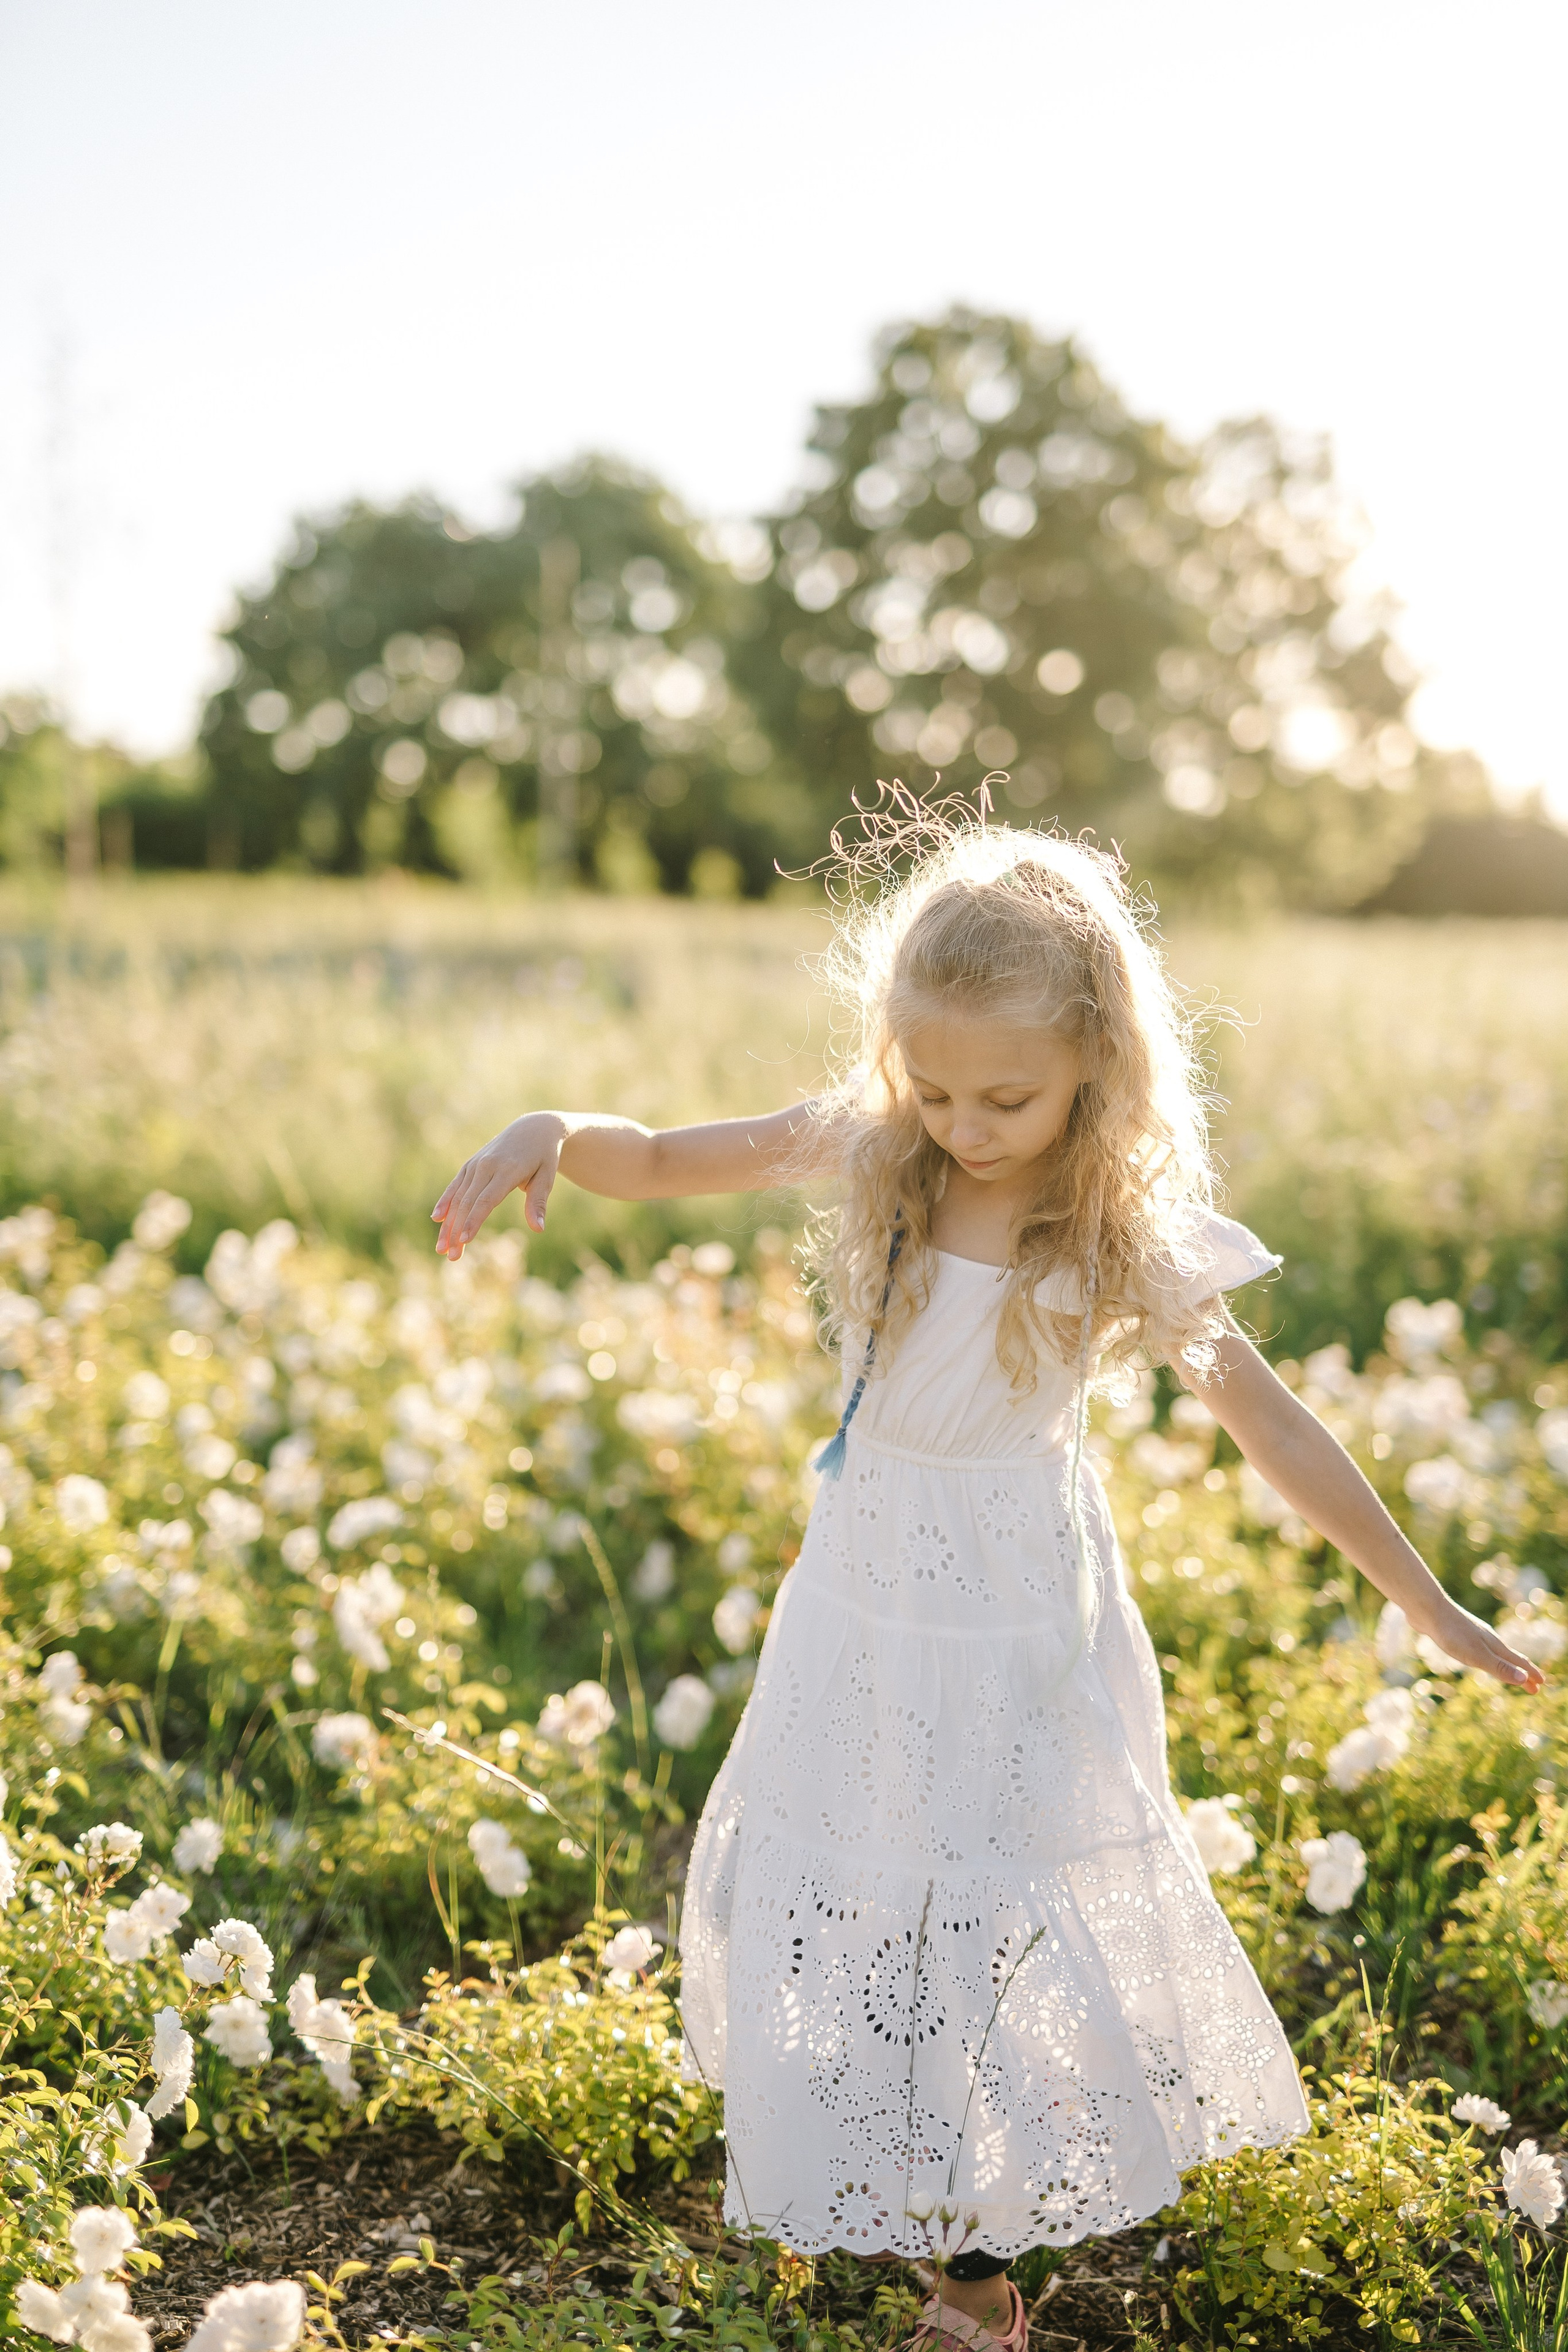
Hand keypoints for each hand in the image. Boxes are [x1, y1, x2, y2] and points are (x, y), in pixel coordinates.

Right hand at [431, 1113, 564, 1258]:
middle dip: (457, 1231)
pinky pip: (455, 1186)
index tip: (465, 1241)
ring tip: (441, 1248)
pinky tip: (437, 1218)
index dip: (474, 1220)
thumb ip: (538, 1202)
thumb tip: (538, 1229)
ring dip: (448, 1223)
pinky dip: (445, 1202)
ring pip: (458, 1197)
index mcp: (507, 1170)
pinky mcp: (471, 1164)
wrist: (532, 1128)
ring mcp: (476, 1164)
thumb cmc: (544, 1157)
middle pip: (468, 1203)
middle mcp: (487, 1166)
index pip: (486, 1200)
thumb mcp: (547, 1177)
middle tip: (451, 1257)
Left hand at [1409, 1595, 1545, 1693]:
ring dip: (1506, 1665)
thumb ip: (1499, 1667)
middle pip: (1510, 1658)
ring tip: (1510, 1672)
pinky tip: (1479, 1656)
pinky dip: (1488, 1658)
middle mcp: (1487, 1639)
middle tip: (1534, 1685)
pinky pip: (1479, 1649)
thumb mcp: (1477, 1655)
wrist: (1428, 1609)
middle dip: (1523, 1672)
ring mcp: (1473, 1635)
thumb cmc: (1452, 1633)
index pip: (1518, 1662)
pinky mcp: (1459, 1634)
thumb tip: (1524, 1679)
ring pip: (1495, 1652)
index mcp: (1494, 1645)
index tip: (1542, 1684)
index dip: (1531, 1674)